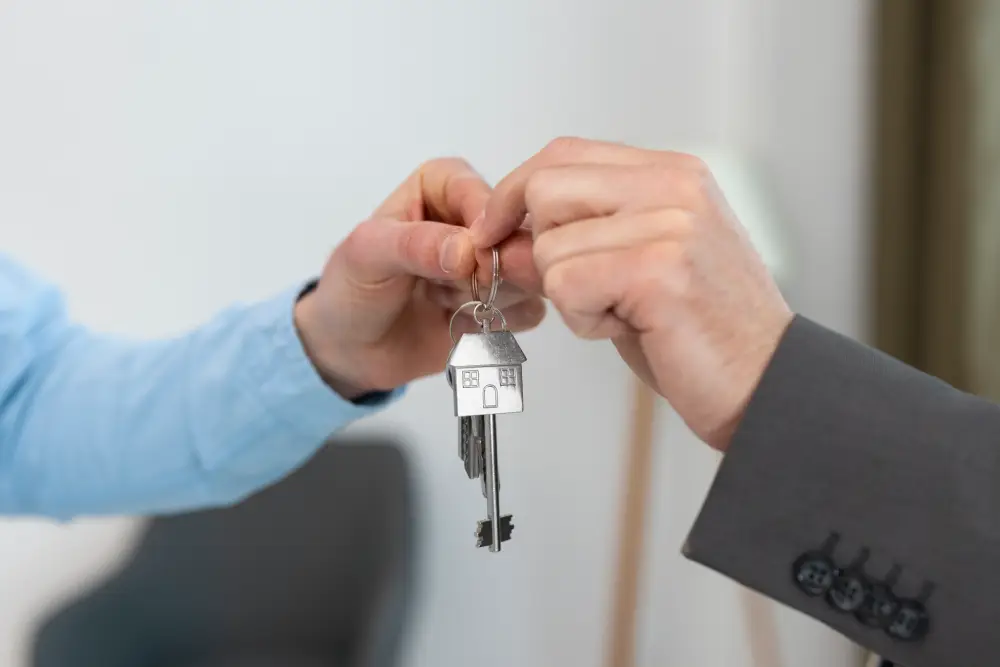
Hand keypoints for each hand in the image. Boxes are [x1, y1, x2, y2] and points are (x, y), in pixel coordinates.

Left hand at [295, 158, 544, 398]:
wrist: (350, 351)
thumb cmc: (350, 291)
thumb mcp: (367, 256)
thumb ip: (414, 245)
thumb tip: (466, 251)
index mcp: (440, 186)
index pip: (482, 194)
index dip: (483, 228)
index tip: (469, 260)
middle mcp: (473, 219)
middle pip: (516, 234)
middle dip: (492, 269)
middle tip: (458, 290)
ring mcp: (491, 263)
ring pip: (526, 274)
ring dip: (489, 298)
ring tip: (444, 304)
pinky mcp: (502, 303)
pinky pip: (528, 310)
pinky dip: (496, 324)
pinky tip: (457, 324)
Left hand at [471, 138, 792, 450]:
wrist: (765, 386)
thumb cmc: (699, 332)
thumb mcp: (632, 269)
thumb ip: (572, 243)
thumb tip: (499, 240)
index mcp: (672, 174)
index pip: (563, 154)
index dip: (514, 192)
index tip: (493, 232)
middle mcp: (673, 186)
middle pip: (544, 187)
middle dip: (538, 247)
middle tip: (580, 291)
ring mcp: (669, 224)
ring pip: (549, 246)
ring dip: (570, 296)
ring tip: (624, 315)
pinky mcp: (658, 269)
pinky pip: (566, 284)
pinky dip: (583, 320)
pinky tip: (628, 329)